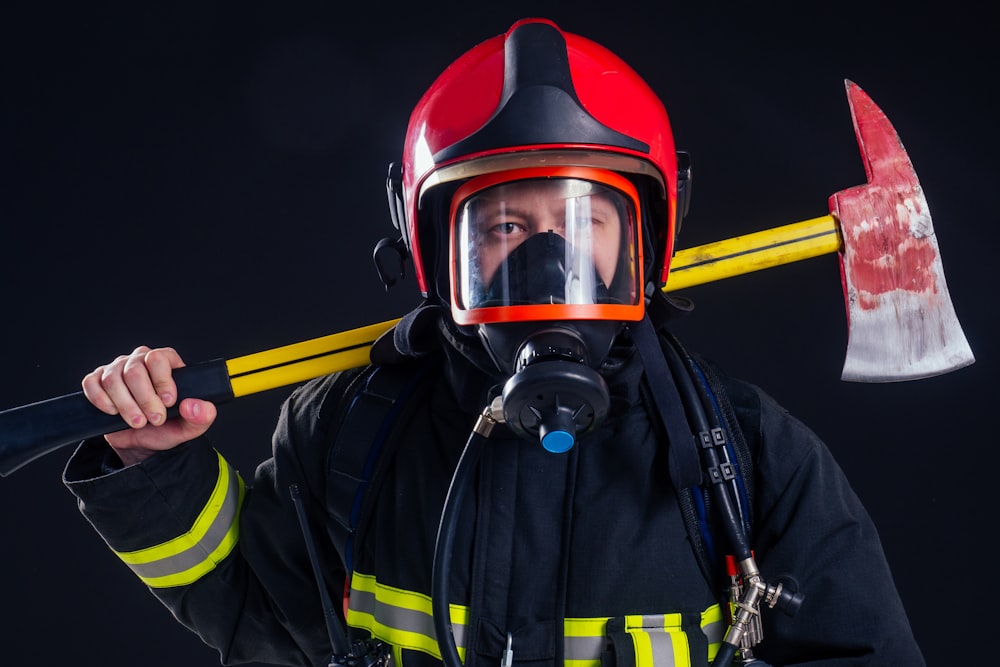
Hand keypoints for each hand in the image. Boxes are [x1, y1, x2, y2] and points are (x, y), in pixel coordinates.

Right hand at [81, 346, 217, 465]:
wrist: (143, 442)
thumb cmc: (167, 427)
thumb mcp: (191, 426)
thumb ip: (202, 416)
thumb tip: (192, 405)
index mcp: (166, 363)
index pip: (159, 358)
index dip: (163, 382)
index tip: (168, 403)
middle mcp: (140, 361)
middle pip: (134, 370)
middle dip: (144, 399)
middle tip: (154, 420)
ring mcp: (116, 369)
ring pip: (113, 379)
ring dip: (125, 405)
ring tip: (137, 422)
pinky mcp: (97, 381)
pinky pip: (92, 383)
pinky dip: (101, 400)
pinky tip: (114, 412)